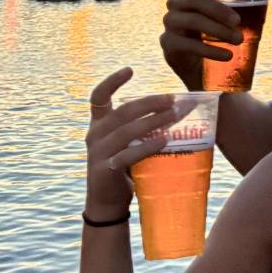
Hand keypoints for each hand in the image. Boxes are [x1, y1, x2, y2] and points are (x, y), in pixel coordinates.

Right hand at [84, 69, 175, 214]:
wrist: (107, 202)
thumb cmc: (123, 167)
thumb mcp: (127, 142)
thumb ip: (140, 127)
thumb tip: (176, 109)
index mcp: (98, 124)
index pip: (98, 97)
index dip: (112, 81)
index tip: (130, 69)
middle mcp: (94, 135)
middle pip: (122, 111)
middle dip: (150, 102)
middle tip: (174, 99)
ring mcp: (98, 153)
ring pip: (128, 131)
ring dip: (155, 121)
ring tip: (177, 115)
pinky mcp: (105, 169)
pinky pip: (129, 154)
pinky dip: (149, 145)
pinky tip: (166, 139)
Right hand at [159, 0, 242, 89]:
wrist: (208, 68)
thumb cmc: (222, 31)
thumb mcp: (239, 13)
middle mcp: (176, 5)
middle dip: (217, 9)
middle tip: (238, 21)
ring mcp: (170, 25)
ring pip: (189, 20)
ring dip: (216, 29)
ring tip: (238, 40)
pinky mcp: (169, 46)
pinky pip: (186, 44)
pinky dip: (208, 50)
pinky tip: (226, 55)